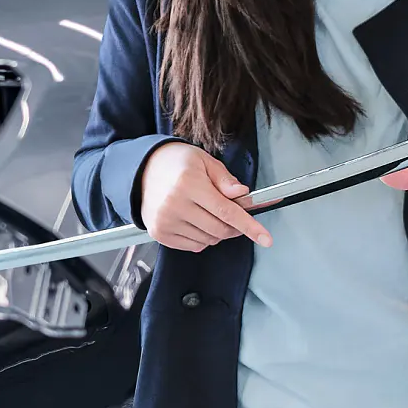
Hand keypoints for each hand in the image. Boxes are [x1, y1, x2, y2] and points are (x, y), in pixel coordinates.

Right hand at [137, 143, 272, 252]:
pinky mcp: (159, 233)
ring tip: (208, 212)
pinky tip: (195, 220)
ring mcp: (165, 221)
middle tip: (234, 214)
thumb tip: (244, 195)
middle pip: (220, 230)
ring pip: (208, 240)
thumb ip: (225, 180)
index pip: (226, 211)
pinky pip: (194, 246)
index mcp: (189, 184)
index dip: (249, 226)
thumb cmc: (176, 163)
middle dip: (234, 227)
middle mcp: (175, 205)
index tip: (266, 238)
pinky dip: (202, 238)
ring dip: (217, 232)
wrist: (142, 170)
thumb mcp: (204, 161)